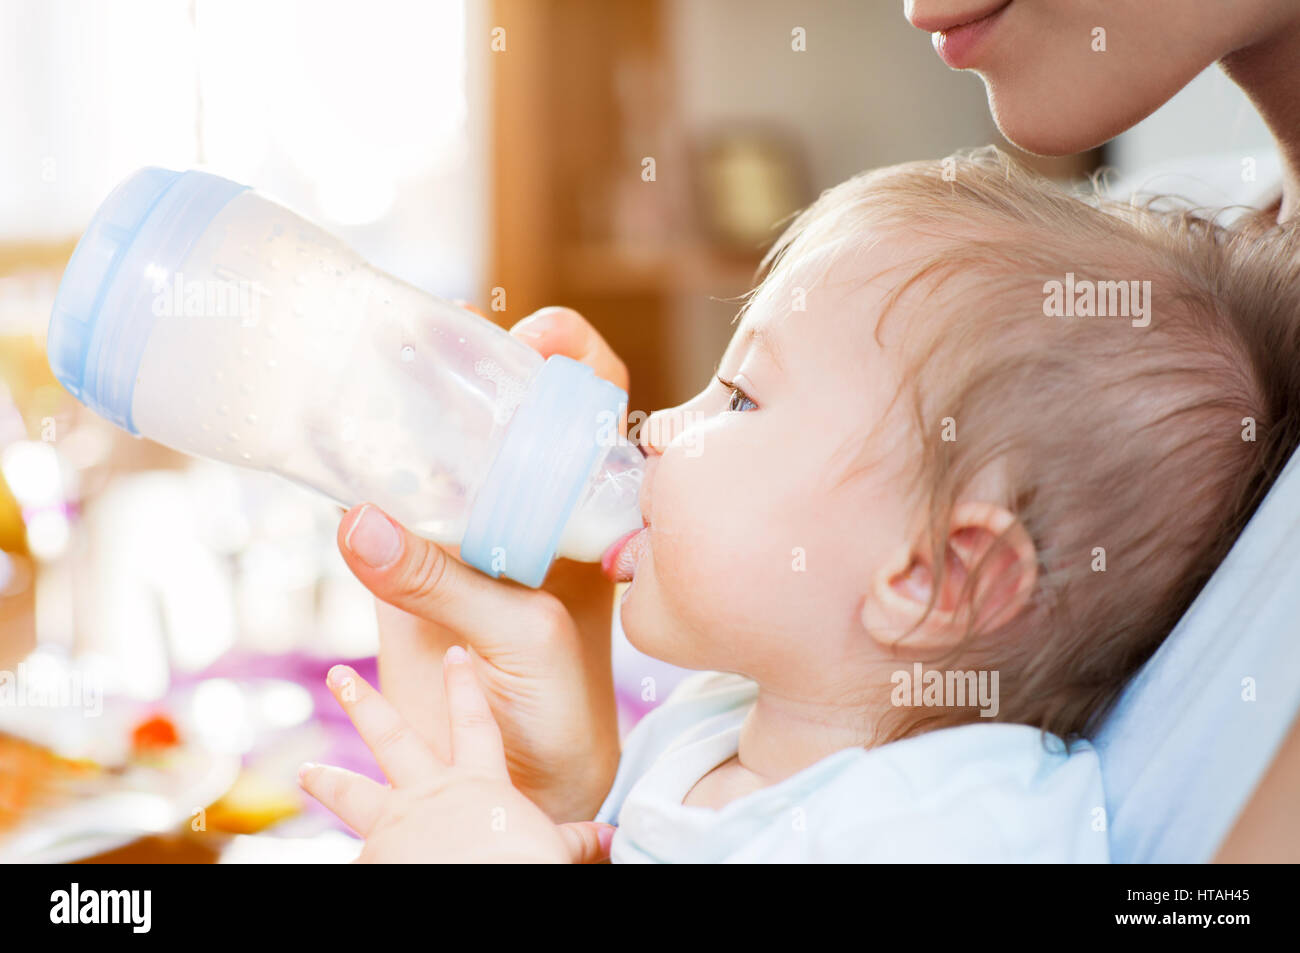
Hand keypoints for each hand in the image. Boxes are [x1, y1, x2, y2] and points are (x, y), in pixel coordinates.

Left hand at [299, 651, 614, 862]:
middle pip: (391, 737)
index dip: (463, 684)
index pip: (472, 719)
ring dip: (328, 780)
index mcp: (476, 781)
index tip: (453, 652)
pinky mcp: (371, 857)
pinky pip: (358, 855)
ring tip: (302, 771)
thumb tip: (609, 839)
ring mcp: (394, 825)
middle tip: (336, 674)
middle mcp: (429, 793)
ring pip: (354, 794)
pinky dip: (355, 857)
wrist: (481, 886)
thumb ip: (572, 837)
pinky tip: (350, 858)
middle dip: (364, 703)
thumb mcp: (553, 845)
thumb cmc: (522, 864)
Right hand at [340, 306, 629, 822]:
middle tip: (443, 336)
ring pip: (439, 445)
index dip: (573, 357)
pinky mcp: (403, 564)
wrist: (513, 777)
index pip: (593, 405)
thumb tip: (357, 517)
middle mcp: (528, 504)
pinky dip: (359, 472)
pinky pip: (377, 504)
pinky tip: (339, 438)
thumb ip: (443, 582)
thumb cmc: (557, 704)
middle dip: (478, 361)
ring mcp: (464, 529)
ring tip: (385, 368)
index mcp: (583, 510)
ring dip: (413, 406)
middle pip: (508, 405)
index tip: (540, 339)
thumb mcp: (521, 634)